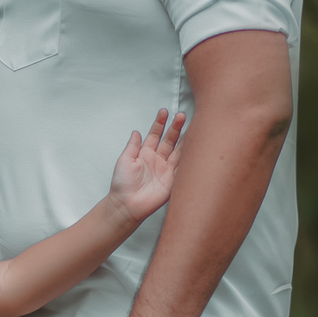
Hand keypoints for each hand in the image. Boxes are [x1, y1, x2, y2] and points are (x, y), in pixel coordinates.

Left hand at [108, 108, 185, 225]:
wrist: (126, 204)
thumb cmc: (122, 184)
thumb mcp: (124, 160)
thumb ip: (132, 146)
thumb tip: (136, 132)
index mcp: (145, 154)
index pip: (155, 135)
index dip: (159, 123)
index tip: (163, 112)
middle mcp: (157, 160)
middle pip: (169, 141)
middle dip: (175, 128)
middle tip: (181, 116)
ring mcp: (166, 170)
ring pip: (179, 151)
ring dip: (185, 140)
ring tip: (193, 127)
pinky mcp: (173, 181)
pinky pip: (183, 167)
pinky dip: (189, 158)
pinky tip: (195, 148)